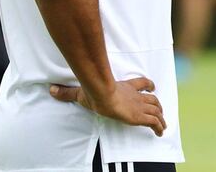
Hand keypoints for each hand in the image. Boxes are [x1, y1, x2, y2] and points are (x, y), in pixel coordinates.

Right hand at [50, 77, 165, 136]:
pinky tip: (161, 132)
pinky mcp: (140, 116)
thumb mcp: (80, 93)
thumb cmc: (94, 93)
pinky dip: (159, 127)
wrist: (103, 95)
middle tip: (160, 110)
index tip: (152, 88)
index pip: (142, 84)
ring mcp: (139, 106)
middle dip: (157, 104)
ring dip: (161, 116)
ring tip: (163, 124)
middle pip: (152, 99)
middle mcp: (135, 96)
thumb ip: (68, 93)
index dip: (148, 85)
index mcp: (125, 88)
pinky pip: (154, 122)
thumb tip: (52, 90)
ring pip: (156, 109)